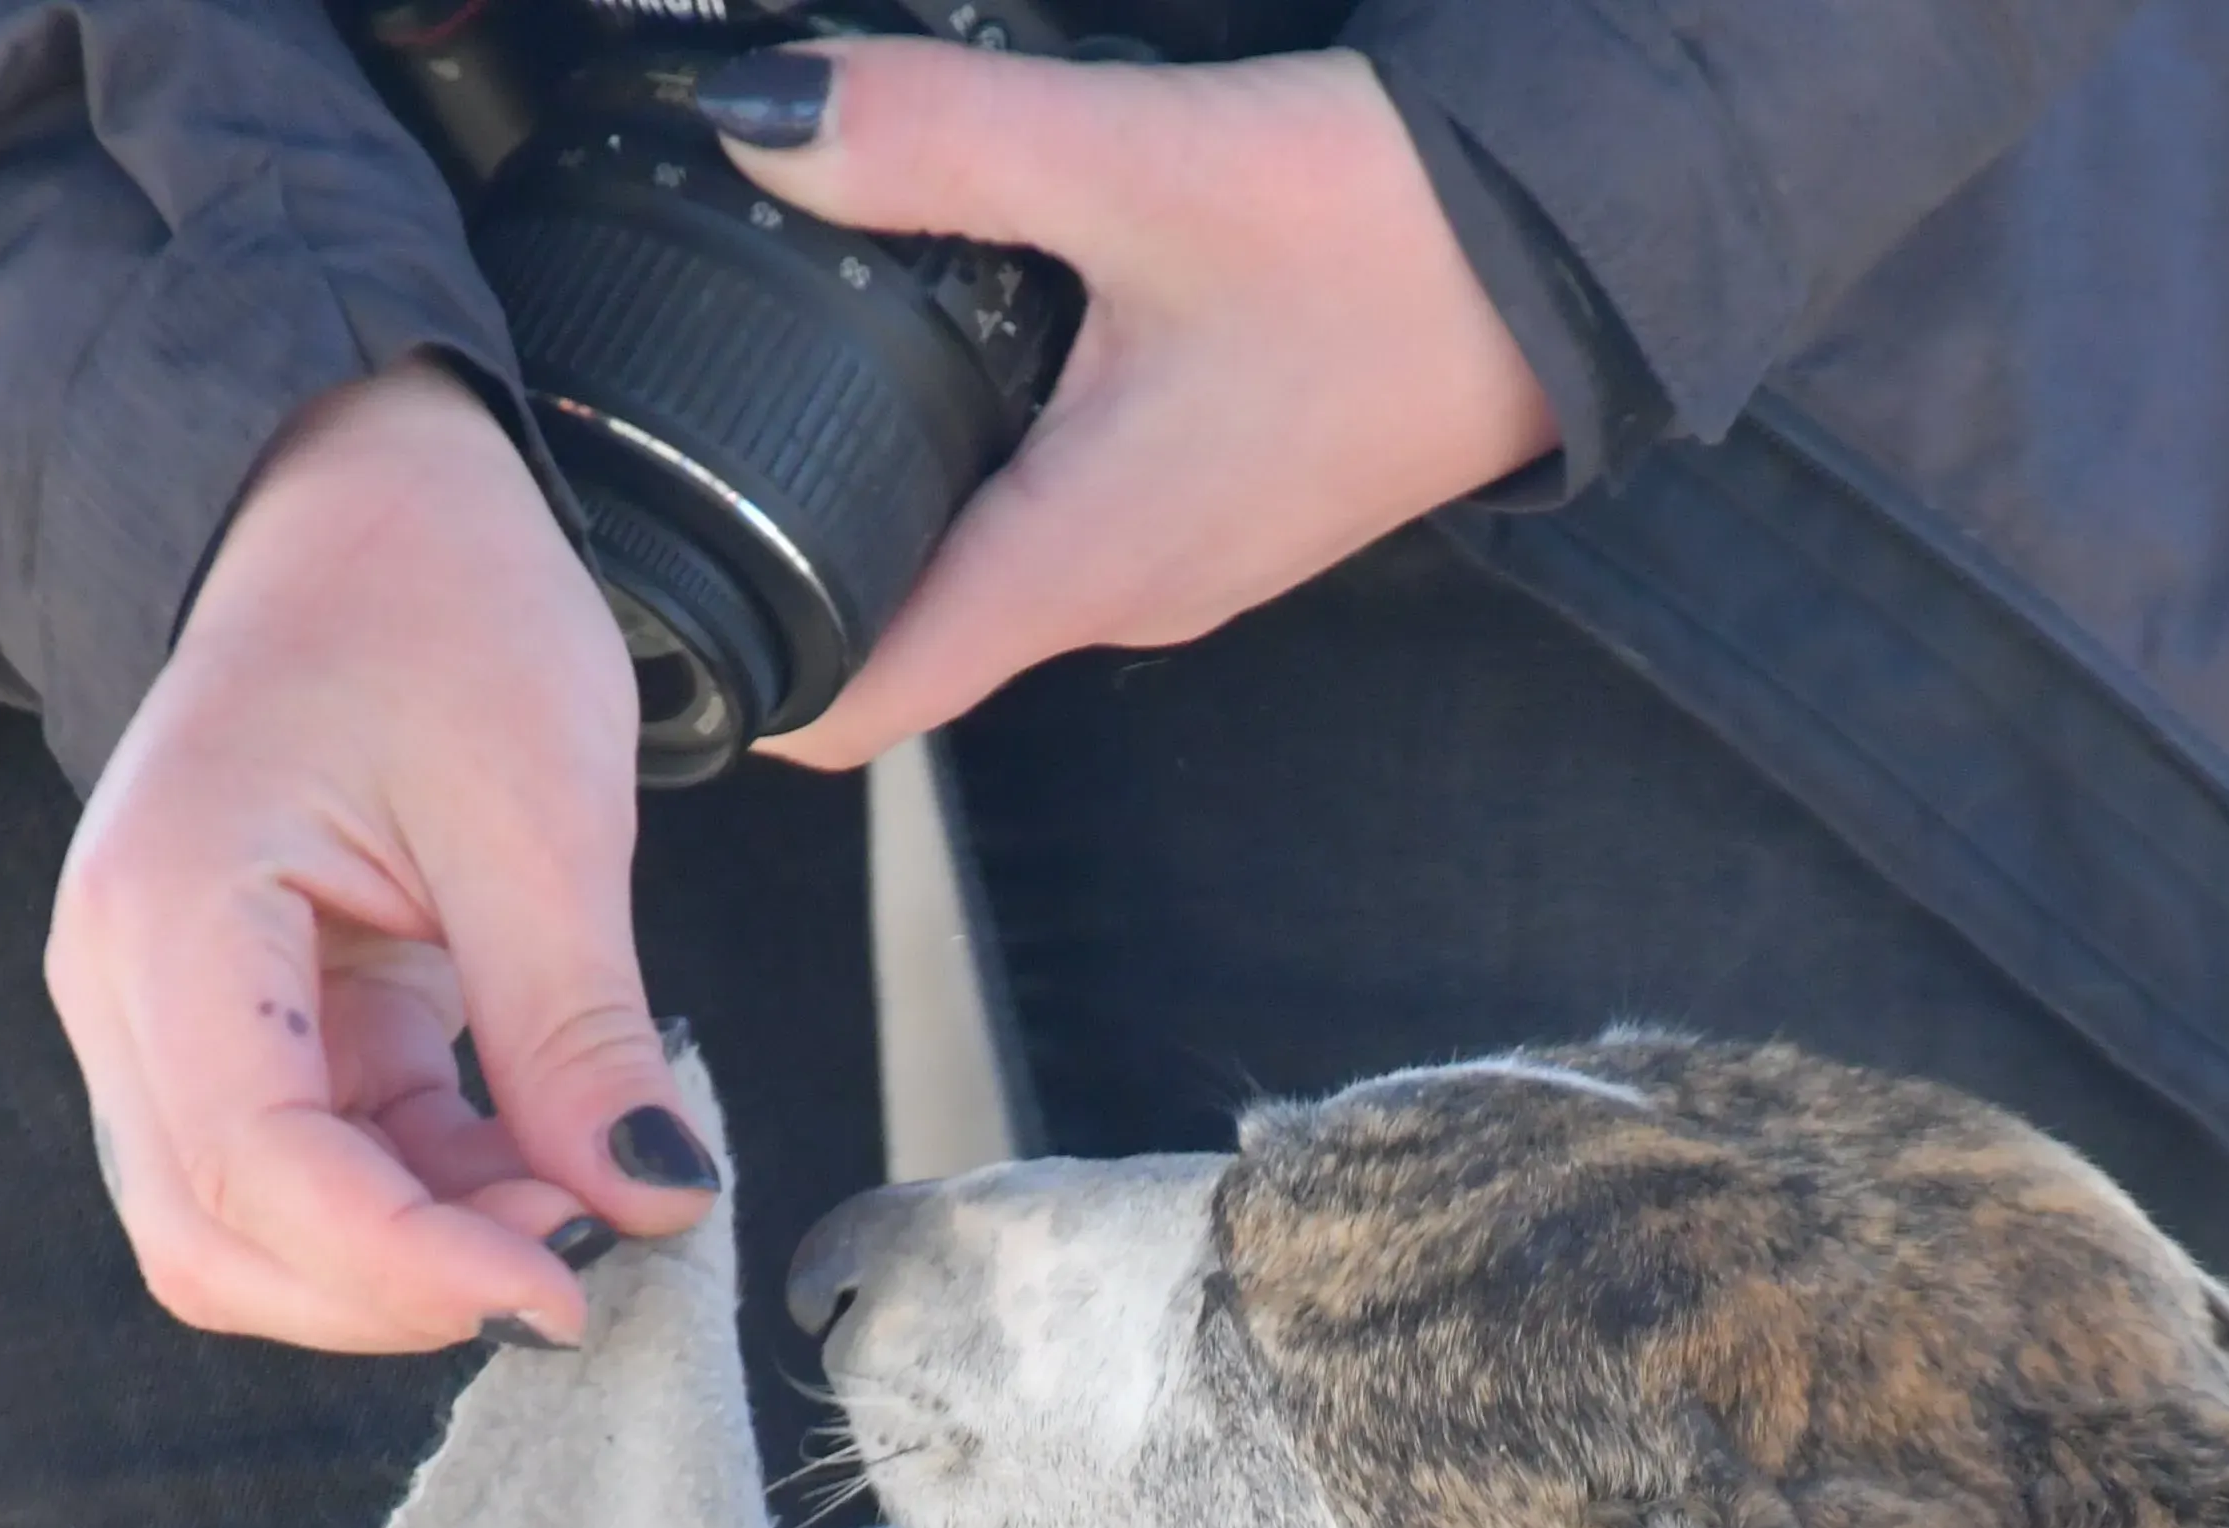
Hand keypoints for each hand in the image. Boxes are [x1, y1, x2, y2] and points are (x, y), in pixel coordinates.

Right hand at [46, 363, 718, 1354]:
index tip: (572, 1287)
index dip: (411, 1267)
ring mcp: (170, 1016)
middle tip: (581, 1262)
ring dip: (414, 1259)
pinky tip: (538, 1167)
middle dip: (399, 1291)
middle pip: (220, 1242)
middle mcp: (127, 983)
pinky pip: (311, 1176)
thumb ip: (579, 1031)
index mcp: (171, 910)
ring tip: (575, 1198)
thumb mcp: (541, 815)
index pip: (257, 1167)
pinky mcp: (240, 1034)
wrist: (362, 506)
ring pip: (256, 1232)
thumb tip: (653, 1201)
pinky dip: (423, 1206)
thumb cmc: (436, 607)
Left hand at [712, 43, 1557, 770]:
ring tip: (796, 376)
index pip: (858, 706)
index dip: (734, 678)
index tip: (633, 604)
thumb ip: (933, 139)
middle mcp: (1127, 593)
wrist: (1595, 254)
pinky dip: (992, 446)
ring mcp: (1184, 552)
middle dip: (788, 562)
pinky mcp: (1225, 491)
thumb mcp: (1142, 165)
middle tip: (670, 447)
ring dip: (895, 499)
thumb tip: (755, 119)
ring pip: (983, 560)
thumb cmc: (1402, 243)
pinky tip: (972, 332)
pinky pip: (1066, 501)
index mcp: (1084, 565)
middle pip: (903, 631)